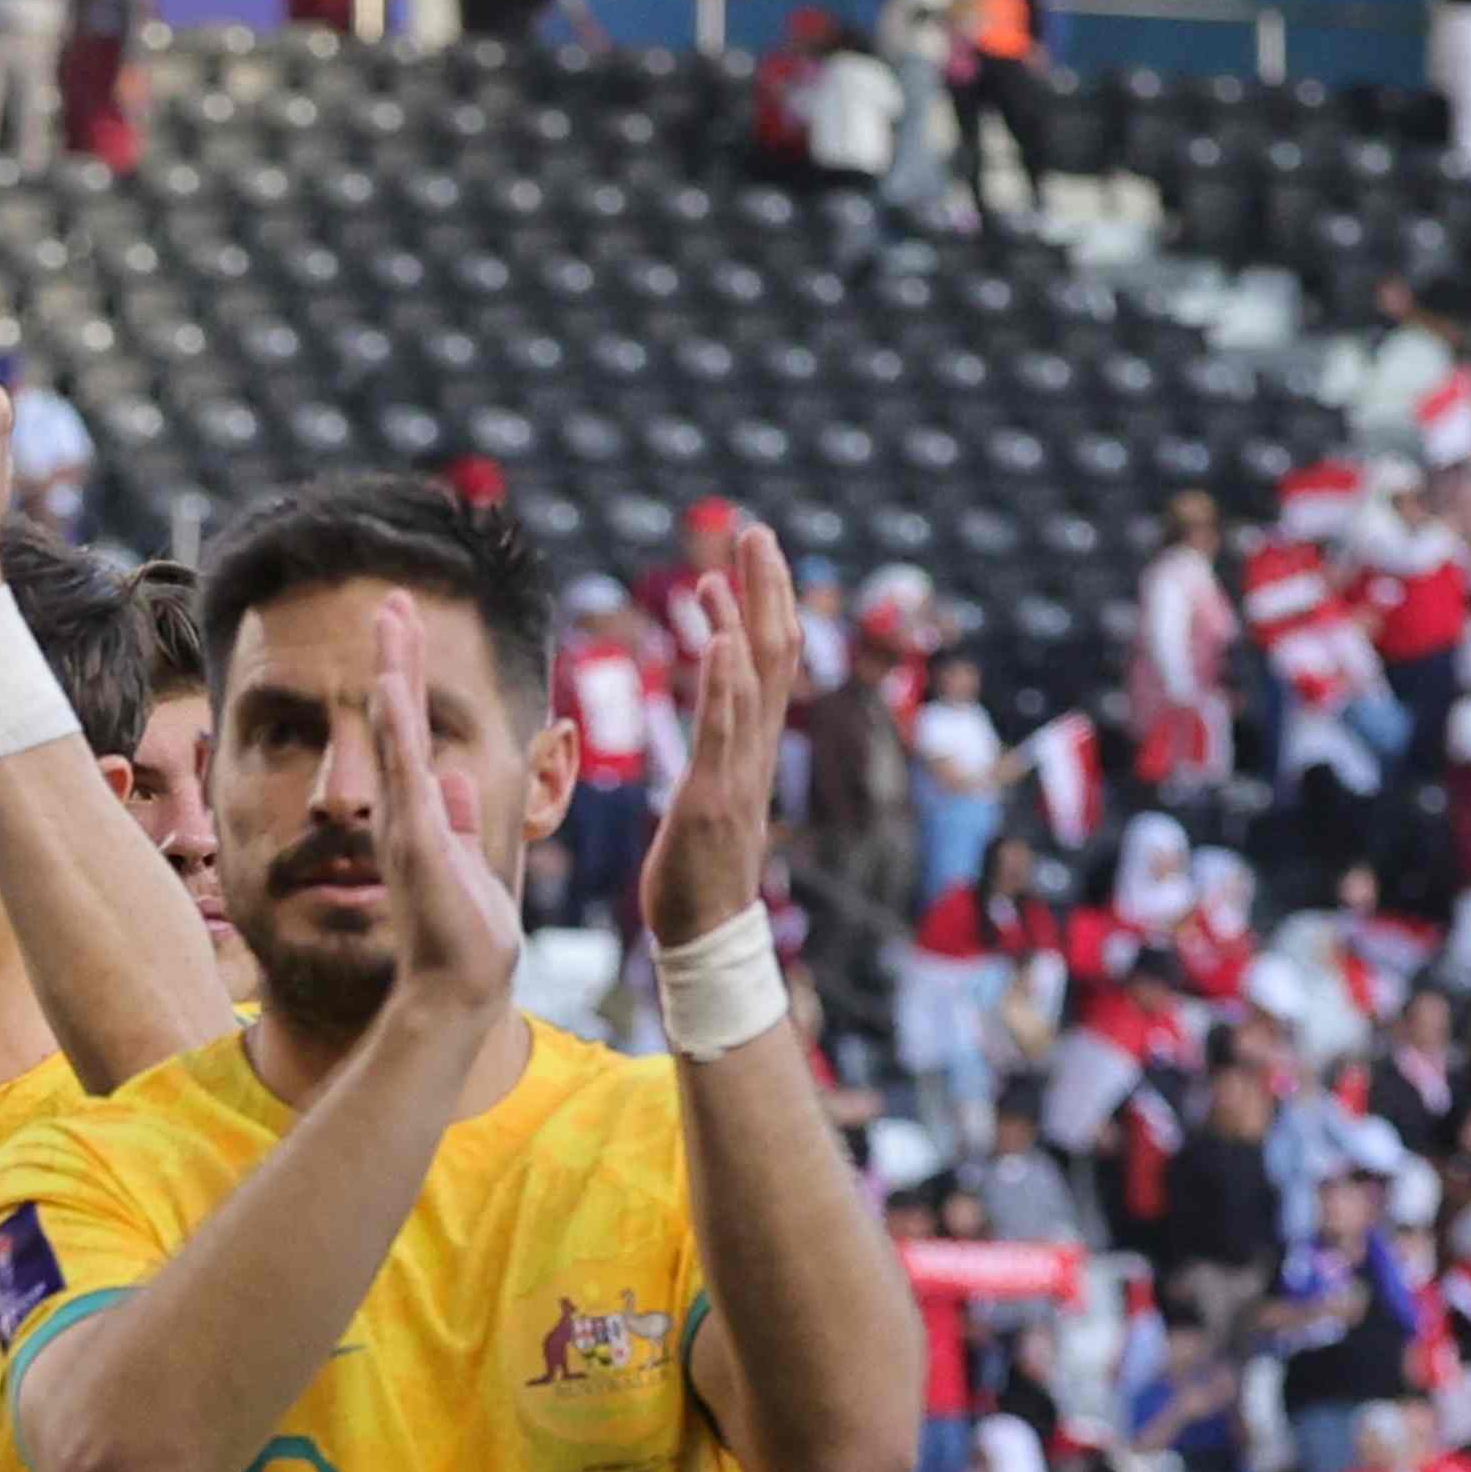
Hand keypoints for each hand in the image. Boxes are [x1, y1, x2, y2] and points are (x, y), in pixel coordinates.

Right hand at [372, 592, 523, 1026]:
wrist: (457, 988)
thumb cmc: (465, 940)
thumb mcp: (469, 866)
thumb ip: (460, 822)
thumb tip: (458, 780)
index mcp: (418, 815)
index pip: (412, 734)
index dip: (408, 683)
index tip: (407, 633)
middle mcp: (401, 810)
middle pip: (396, 717)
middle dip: (395, 656)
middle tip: (392, 600)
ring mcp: (402, 820)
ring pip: (393, 728)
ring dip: (392, 668)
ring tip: (390, 613)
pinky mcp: (412, 835)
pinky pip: (400, 766)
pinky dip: (394, 720)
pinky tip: (388, 678)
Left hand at [643, 528, 812, 947]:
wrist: (706, 942)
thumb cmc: (696, 877)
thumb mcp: (705, 799)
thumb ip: (712, 756)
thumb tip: (707, 720)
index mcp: (748, 751)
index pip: (765, 663)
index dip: (761, 606)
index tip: (751, 555)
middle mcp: (753, 753)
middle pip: (774, 655)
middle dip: (766, 589)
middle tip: (756, 529)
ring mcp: (738, 775)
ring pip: (754, 680)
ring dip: (746, 613)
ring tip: (740, 557)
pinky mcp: (714, 801)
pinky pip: (723, 733)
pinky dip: (724, 682)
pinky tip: (717, 635)